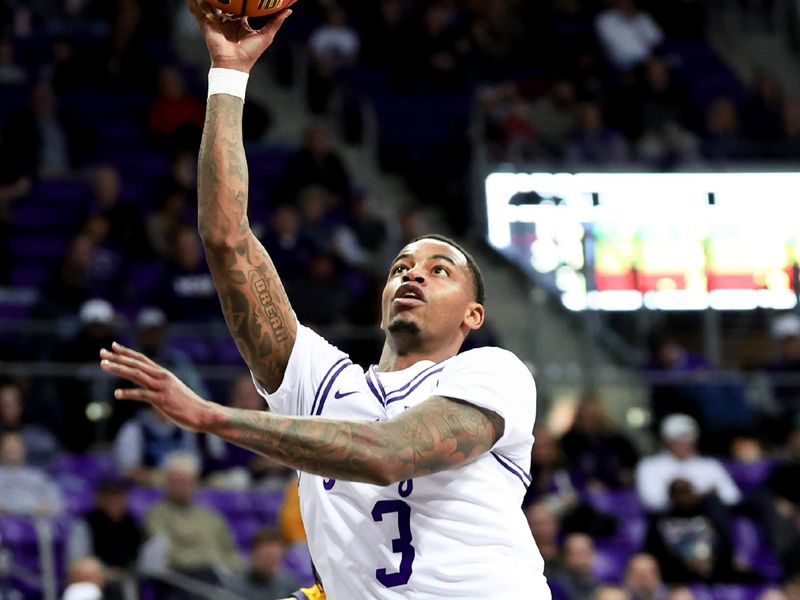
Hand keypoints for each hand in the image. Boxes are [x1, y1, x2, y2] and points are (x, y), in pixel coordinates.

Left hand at [100, 342, 222, 431]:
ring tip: (103, 365)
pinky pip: (142, 395)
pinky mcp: (161, 400)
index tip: (113, 346)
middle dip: (117, 357)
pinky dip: (128, 393)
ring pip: (136, 374)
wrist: (202, 413)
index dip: (126, 352)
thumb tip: (150, 385)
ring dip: (118, 369)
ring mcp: (161, 388)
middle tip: (101, 352)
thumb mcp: (173, 389)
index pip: (142, 359)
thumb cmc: (188, 404)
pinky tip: (116, 394)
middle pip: (136, 364)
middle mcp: (162, 377)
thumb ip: (161, 385)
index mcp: (163, 373)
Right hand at [187, 0, 290, 71]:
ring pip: (210, 4)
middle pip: (224, 2)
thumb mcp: (266, 35)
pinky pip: (198, 11)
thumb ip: (275, 22)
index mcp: (239, 21)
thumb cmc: (250, 53)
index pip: (239, 5)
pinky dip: (194, 3)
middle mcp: (227, 20)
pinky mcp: (206, 25)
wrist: (234, 65)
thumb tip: (289, 11)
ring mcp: (216, 22)